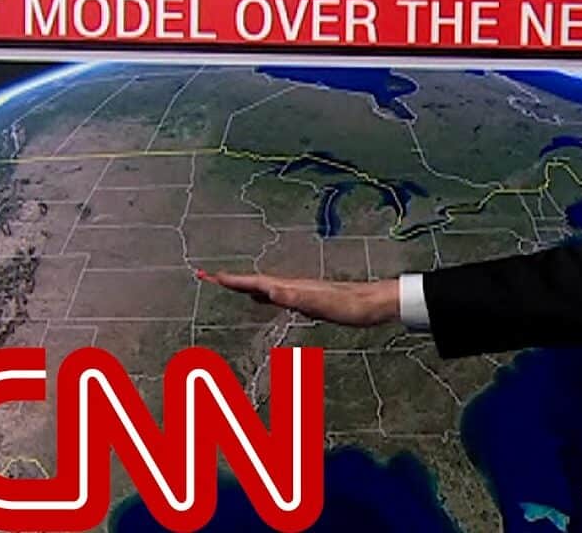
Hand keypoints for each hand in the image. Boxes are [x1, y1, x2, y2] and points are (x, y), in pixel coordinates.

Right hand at [198, 270, 400, 326]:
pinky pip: (280, 296)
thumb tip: (270, 290)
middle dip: (233, 281)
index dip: (233, 280)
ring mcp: (302, 292)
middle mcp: (294, 286)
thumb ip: (295, 297)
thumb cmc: (349, 306)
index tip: (209, 275)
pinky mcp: (311, 299)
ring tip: (230, 286)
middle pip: (256, 282)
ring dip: (246, 287)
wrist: (372, 304)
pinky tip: (268, 298)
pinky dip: (265, 295)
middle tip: (209, 277)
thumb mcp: (321, 304)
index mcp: (292, 287)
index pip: (256, 282)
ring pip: (267, 287)